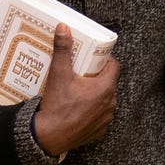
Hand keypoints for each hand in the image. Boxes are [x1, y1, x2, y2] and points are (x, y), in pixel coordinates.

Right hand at [30, 24, 117, 155]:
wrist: (50, 135)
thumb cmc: (58, 105)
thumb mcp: (59, 73)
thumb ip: (63, 49)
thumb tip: (64, 28)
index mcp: (105, 87)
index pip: (114, 66)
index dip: (105, 60)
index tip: (93, 59)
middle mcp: (110, 103)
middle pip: (108, 83)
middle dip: (97, 77)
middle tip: (81, 73)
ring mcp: (106, 119)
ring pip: (105, 100)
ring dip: (95, 95)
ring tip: (78, 91)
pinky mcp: (99, 132)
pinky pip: (99, 117)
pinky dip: (92, 112)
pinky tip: (78, 109)